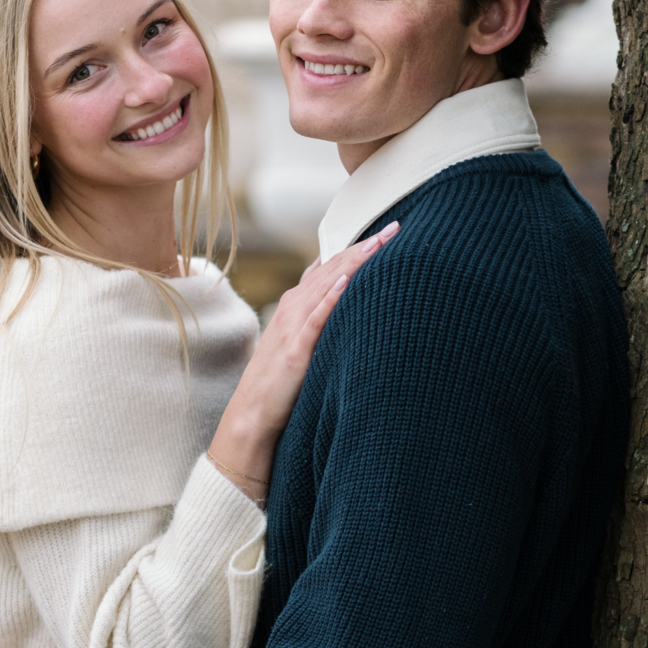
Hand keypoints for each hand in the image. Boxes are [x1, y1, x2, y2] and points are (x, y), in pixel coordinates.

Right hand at [208, 221, 399, 500]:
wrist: (251, 420)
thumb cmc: (280, 387)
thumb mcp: (302, 346)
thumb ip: (322, 324)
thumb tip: (352, 310)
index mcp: (295, 306)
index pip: (329, 266)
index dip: (356, 247)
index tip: (386, 232)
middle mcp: (292, 308)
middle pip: (332, 268)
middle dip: (363, 246)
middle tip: (396, 227)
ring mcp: (291, 327)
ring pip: (326, 284)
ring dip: (353, 262)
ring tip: (379, 243)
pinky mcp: (294, 350)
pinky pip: (315, 319)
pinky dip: (331, 297)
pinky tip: (348, 281)